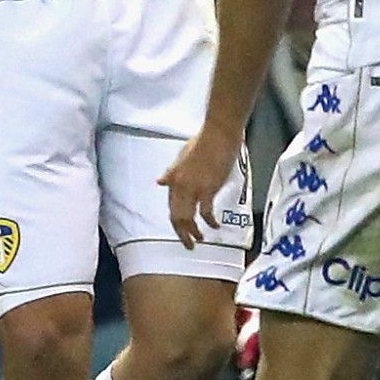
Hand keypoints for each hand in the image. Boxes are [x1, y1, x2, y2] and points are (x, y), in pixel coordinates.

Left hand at [159, 130, 239, 249]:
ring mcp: (193, 188)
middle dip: (182, 233)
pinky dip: (210, 222)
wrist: (218, 134)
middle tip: (188, 244)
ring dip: (193, 232)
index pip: (171, 206)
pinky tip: (215, 226)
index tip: (182, 229)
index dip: (176, 221)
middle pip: (177, 216)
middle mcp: (180, 186)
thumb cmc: (203, 141)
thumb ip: (172, 172)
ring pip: (188, 218)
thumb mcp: (181, 156)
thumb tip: (160, 182)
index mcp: (173, 178)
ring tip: (199, 240)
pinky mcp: (208, 189)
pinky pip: (206, 212)